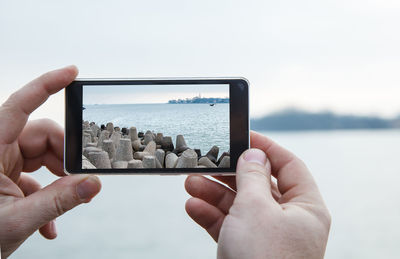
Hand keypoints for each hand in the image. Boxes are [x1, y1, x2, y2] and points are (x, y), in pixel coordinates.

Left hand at [0, 66, 101, 257]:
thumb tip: (92, 184)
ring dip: (59, 181)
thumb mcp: (16, 220)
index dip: (46, 85)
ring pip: (42, 156)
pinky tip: (49, 221)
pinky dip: (48, 196)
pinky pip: (36, 177)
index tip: (71, 72)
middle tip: (80, 178)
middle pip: (42, 136)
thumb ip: (57, 202)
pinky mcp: (7, 178)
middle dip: (65, 157)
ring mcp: (2, 164)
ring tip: (65, 205)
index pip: (19, 106)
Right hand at [185, 131, 330, 258]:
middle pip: (258, 185)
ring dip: (213, 194)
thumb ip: (253, 177)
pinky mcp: (247, 251)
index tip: (244, 135)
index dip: (267, 147)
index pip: (289, 166)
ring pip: (239, 206)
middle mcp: (289, 221)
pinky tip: (193, 207)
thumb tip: (255, 154)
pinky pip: (229, 227)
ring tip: (190, 183)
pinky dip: (211, 216)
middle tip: (207, 162)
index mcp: (305, 208)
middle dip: (229, 174)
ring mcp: (267, 238)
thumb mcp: (257, 208)